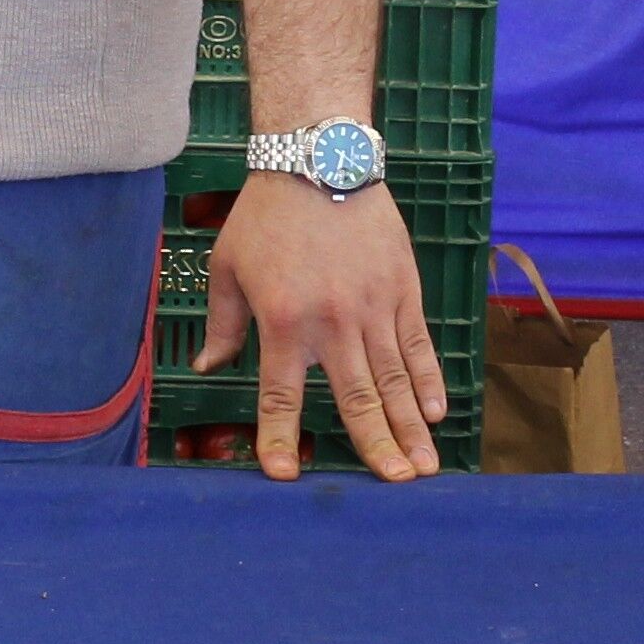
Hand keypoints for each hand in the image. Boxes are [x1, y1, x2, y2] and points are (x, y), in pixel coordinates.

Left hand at [197, 172, 442, 480]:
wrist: (318, 158)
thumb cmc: (265, 215)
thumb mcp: (227, 267)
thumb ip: (223, 323)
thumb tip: (207, 368)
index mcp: (284, 320)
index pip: (282, 393)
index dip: (280, 436)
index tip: (283, 476)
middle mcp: (333, 321)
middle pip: (357, 397)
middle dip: (376, 445)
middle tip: (396, 485)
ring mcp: (374, 306)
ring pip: (395, 378)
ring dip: (410, 425)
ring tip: (425, 466)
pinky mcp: (403, 288)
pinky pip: (419, 343)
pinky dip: (428, 379)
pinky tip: (436, 412)